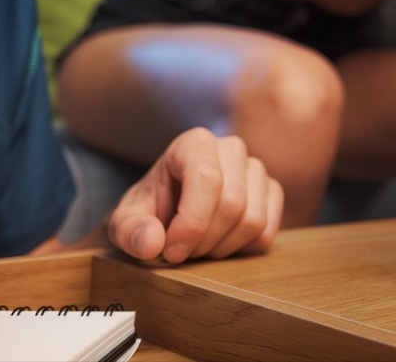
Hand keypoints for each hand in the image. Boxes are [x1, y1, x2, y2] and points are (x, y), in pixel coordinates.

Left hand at [107, 128, 283, 263]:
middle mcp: (231, 149)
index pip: (208, 178)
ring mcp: (256, 169)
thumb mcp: (124, 222)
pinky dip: (241, 250)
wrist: (169, 212)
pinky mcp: (271, 192)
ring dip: (222, 248)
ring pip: (253, 220)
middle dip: (204, 241)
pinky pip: (267, 232)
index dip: (192, 222)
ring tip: (198, 248)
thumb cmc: (149, 211)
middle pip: (232, 204)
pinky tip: (220, 244)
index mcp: (195, 143)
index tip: (170, 251)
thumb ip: (130, 231)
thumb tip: (152, 243)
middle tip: (180, 252)